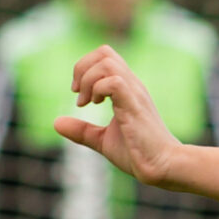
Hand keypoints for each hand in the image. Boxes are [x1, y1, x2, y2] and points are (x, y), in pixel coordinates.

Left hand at [54, 45, 185, 186]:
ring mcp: (134, 93)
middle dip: (82, 68)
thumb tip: (56, 122)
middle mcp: (132, 86)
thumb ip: (82, 130)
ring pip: (107, 62)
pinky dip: (98, 89)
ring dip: (88, 79)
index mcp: (126, 89)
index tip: (79, 95)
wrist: (162, 167)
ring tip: (86, 101)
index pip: (105, 56)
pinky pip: (114, 81)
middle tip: (79, 96)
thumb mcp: (102, 140)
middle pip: (105, 52)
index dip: (84, 69)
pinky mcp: (134, 106)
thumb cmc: (138, 154)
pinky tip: (96, 105)